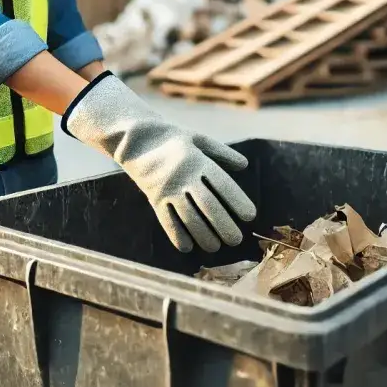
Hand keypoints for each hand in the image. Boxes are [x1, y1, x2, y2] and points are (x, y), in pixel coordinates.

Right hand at [63, 73, 256, 251]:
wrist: (136, 140)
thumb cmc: (173, 139)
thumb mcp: (198, 139)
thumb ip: (221, 152)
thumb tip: (244, 165)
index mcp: (198, 161)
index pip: (222, 184)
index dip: (237, 201)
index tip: (250, 216)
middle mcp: (183, 177)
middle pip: (208, 206)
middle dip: (224, 225)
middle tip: (236, 239)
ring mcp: (167, 190)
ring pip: (188, 218)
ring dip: (204, 236)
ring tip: (215, 247)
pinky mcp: (154, 199)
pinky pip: (166, 221)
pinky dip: (177, 236)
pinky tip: (188, 247)